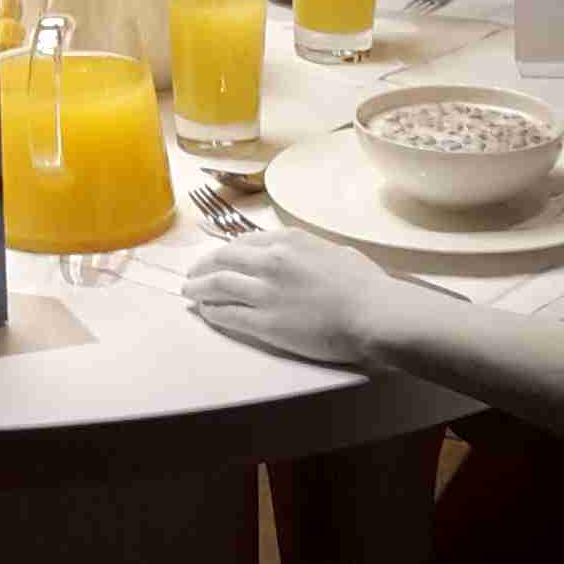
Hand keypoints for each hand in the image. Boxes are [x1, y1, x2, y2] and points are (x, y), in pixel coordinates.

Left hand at [186, 228, 443, 365]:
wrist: (374, 314)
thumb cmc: (365, 285)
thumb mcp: (332, 251)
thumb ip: (305, 250)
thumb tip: (292, 254)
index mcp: (288, 241)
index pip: (244, 242)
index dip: (226, 252)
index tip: (219, 258)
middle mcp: (271, 261)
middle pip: (223, 260)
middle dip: (203, 267)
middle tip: (193, 274)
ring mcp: (266, 292)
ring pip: (218, 285)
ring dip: (199, 288)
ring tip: (190, 292)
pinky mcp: (266, 323)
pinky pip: (228, 314)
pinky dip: (212, 312)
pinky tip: (206, 312)